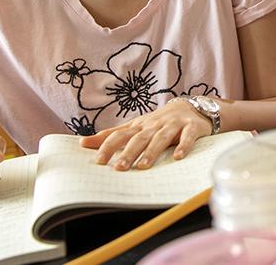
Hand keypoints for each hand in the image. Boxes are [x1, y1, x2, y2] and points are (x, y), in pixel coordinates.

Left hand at [79, 99, 210, 169]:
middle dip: (128, 152)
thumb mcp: (135, 126)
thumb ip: (112, 135)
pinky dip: (183, 145)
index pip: (121, 135)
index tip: (98, 161)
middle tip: (119, 168)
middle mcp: (154, 125)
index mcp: (139, 126)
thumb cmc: (160, 121)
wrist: (192, 107)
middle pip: (139, 138)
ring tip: (143, 166)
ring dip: (151, 151)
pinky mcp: (191, 127)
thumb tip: (83, 143)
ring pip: (160, 138)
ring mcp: (173, 125)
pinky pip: (187, 136)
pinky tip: (178, 157)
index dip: (109, 146)